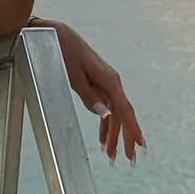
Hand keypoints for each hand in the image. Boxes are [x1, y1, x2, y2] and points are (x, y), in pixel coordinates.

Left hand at [32, 18, 147, 165]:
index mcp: (109, 80)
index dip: (133, 129)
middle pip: (122, 114)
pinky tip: (103, 139)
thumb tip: (108, 115)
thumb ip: (90, 97)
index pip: (124, 110)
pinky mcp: (97, 83)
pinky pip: (106, 107)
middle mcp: (111, 81)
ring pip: (114, 113)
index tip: (140, 145)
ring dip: (114, 134)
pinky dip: (105, 124)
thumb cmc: (62, 52)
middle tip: (129, 160)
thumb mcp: (73, 77)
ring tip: (112, 156)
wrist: (53, 33)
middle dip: (125, 138)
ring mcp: (105, 83)